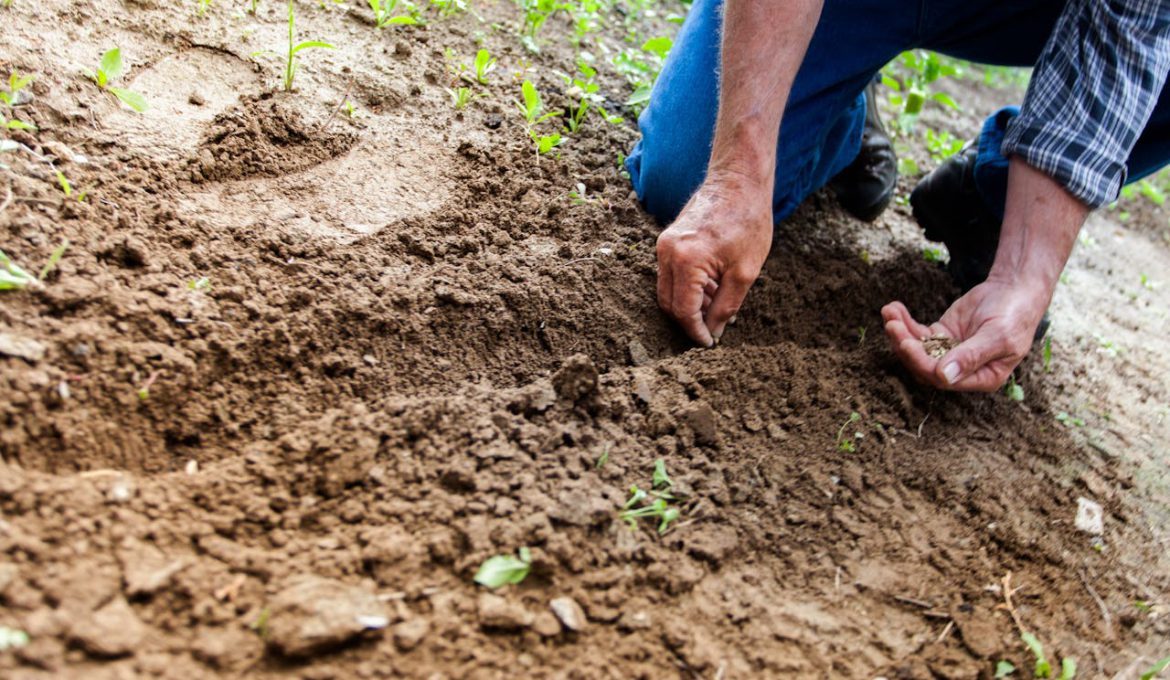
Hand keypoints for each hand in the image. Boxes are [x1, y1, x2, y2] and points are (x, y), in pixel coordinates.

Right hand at [656, 175, 772, 345]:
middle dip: (689, 321)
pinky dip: (688, 287)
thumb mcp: (745, 272)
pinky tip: (712, 289)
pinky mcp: (668, 240)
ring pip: (668, 290)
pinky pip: (671, 274)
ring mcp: (664, 244)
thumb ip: (726, 306)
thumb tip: (713, 332)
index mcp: (686, 261)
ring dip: (689, 304)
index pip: (683, 311)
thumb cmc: (747, 221)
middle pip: (669, 303)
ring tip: (718, 307)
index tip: (709, 344)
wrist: (738, 181)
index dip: (695, 332)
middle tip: (713, 330)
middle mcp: (667, 252)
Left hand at [881, 275, 1050, 390]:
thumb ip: (971, 356)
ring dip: (900, 333)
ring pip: (917, 349)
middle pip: (924, 366)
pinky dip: (904, 322)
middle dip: (905, 346)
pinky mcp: (941, 335)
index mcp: (981, 378)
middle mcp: (962, 370)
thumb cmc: (1014, 315)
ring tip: (889, 312)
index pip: (943, 379)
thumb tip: (944, 377)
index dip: (922, 363)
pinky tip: (893, 308)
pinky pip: (917, 333)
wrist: (1015, 290)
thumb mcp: (998, 336)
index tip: (907, 343)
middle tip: (892, 325)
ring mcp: (949, 352)